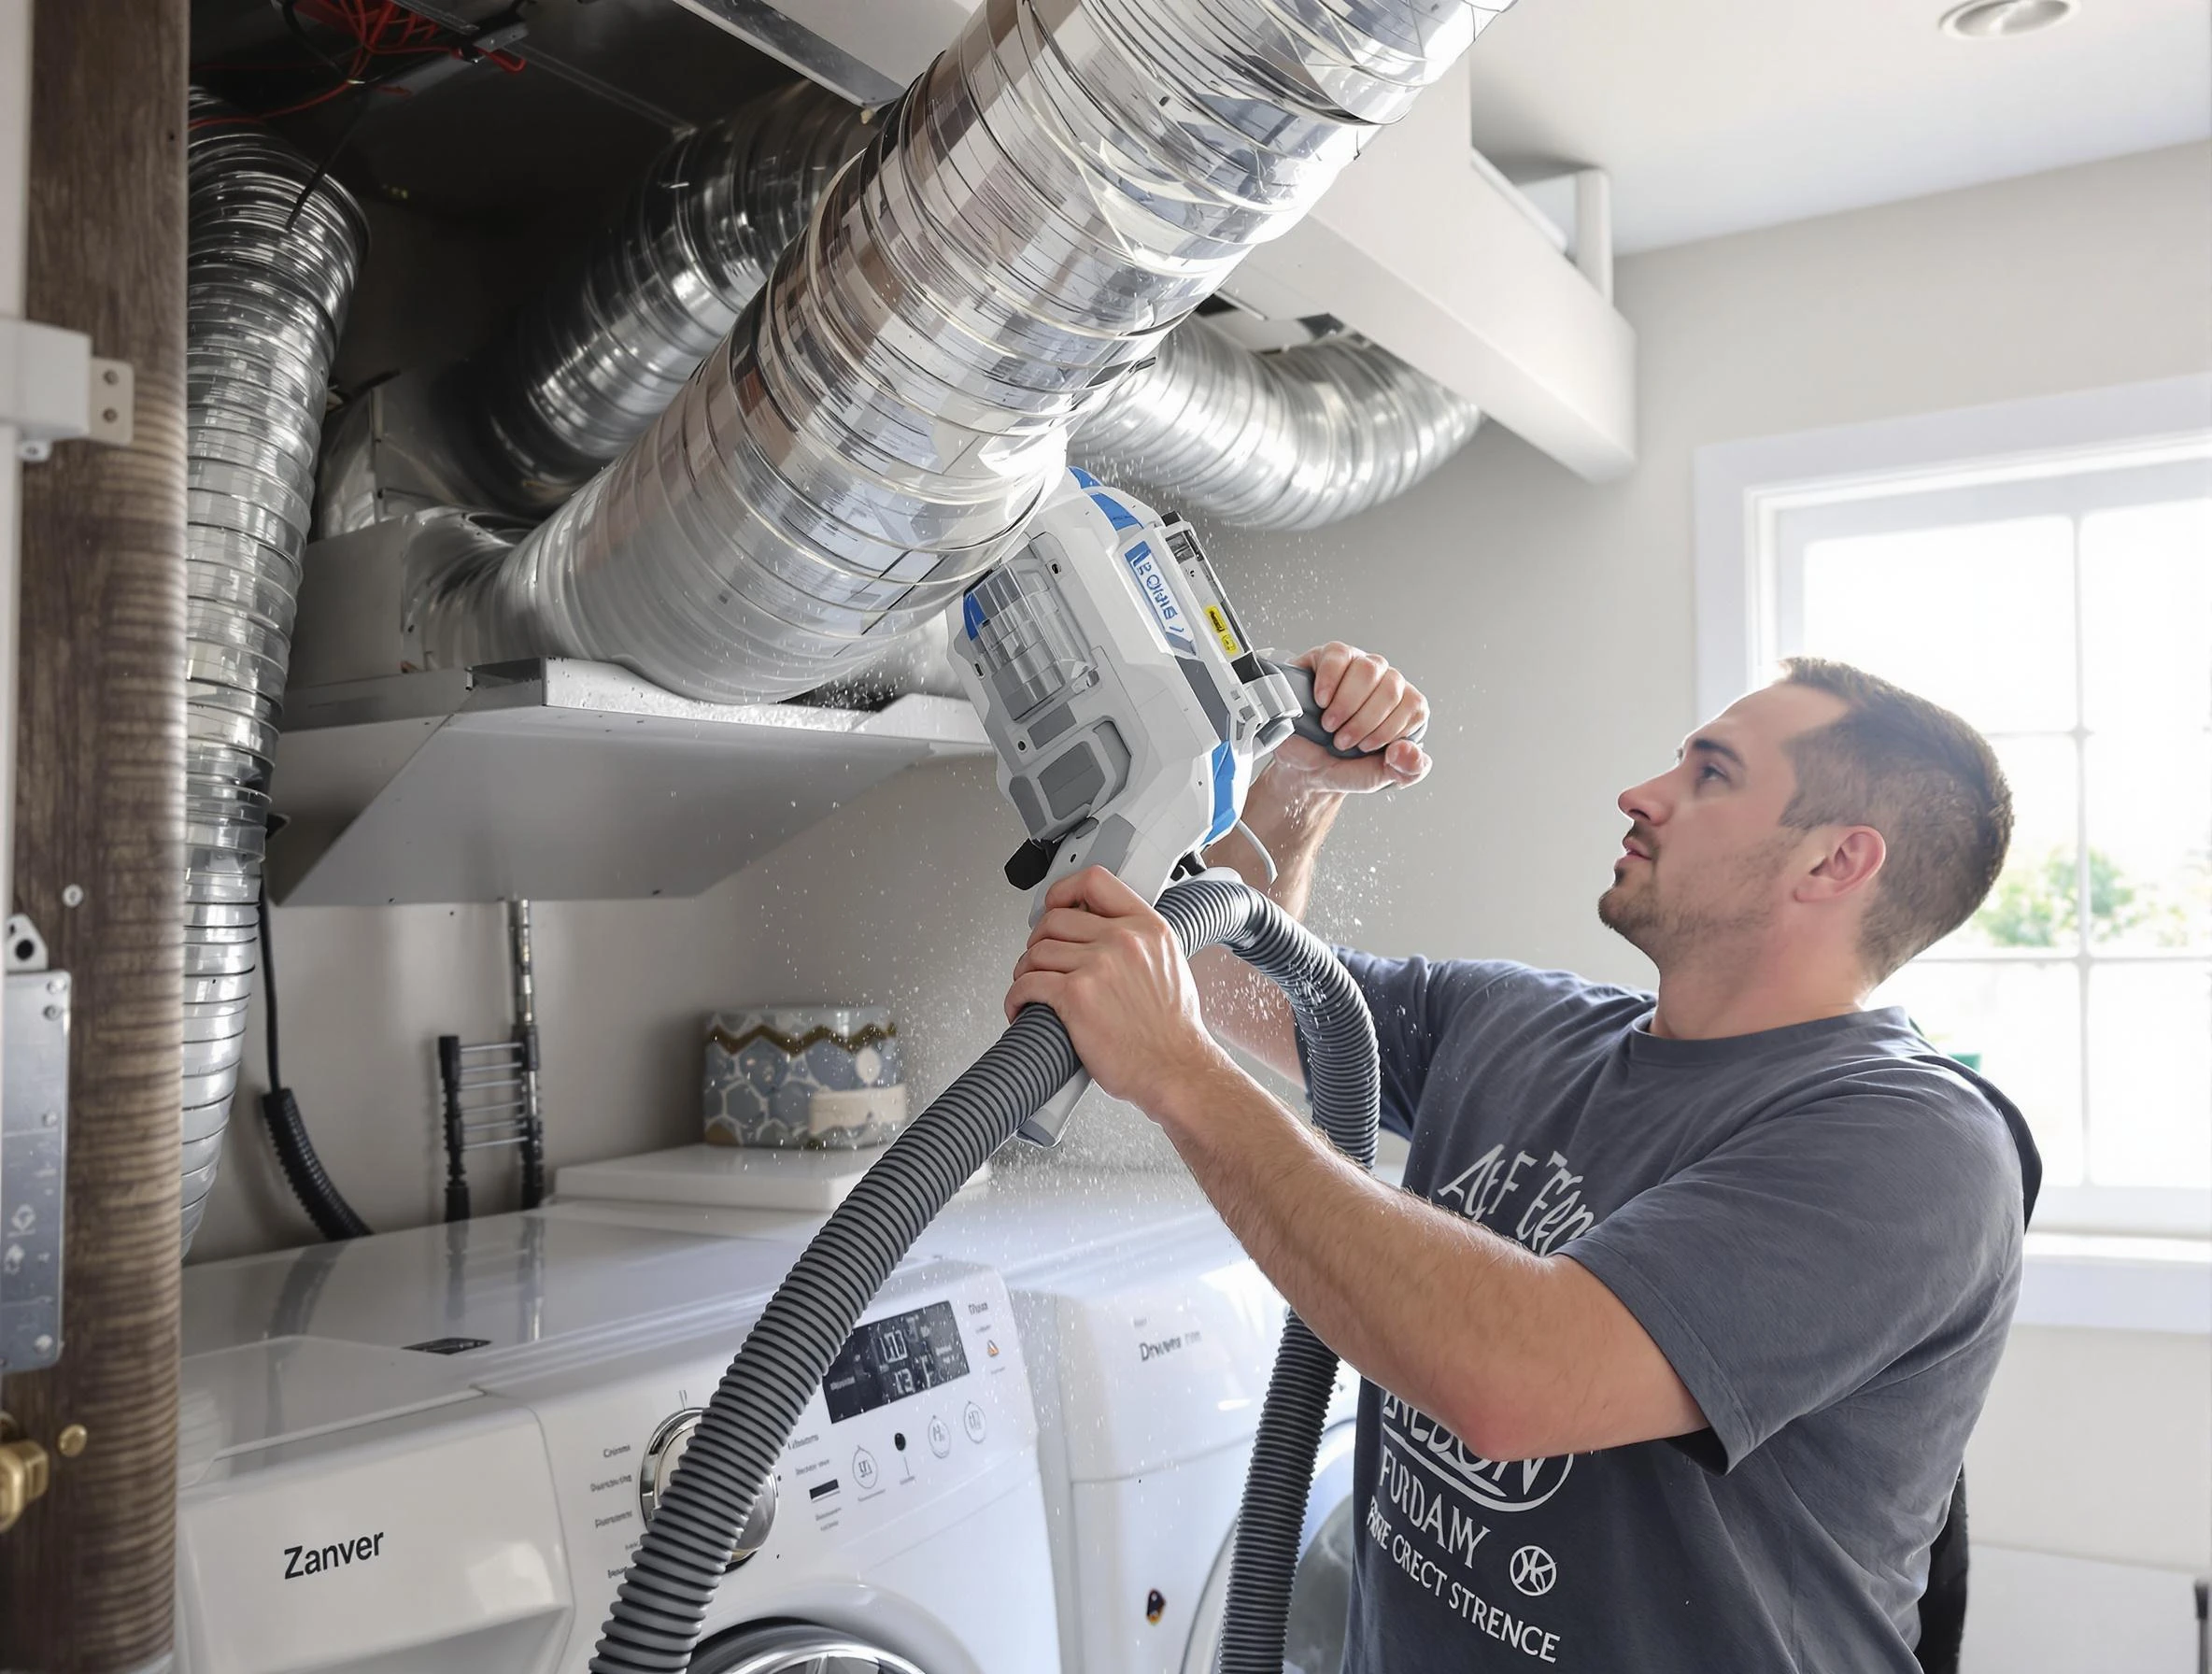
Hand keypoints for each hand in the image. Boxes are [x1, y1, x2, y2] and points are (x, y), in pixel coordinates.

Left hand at [1005, 867, 1231, 1115]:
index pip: (1094, 881)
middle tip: (1039, 960)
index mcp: (1147, 927)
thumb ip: (1138, 940)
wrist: (1177, 1068)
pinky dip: (1016, 996)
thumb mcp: (1169, 964)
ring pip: (1037, 952)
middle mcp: (1122, 940)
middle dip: (1039, 940)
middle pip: (1055, 919)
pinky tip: (1022, 1007)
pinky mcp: (1075, 996)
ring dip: (1025, 971)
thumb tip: (1104, 932)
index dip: (1064, 891)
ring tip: (1031, 988)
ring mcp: (1098, 966)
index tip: (1054, 906)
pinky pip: (1028, 983)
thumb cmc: (1173, 1030)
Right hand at [1264, 642, 1430, 800]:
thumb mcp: (1380, 778)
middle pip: (1391, 687)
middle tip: (1342, 741)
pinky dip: (1329, 681)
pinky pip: (1338, 655)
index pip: (1414, 705)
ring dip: (1347, 703)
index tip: (1365, 747)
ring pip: (1369, 669)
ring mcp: (1359, 666)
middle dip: (1364, 721)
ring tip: (1329, 724)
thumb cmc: (1343, 766)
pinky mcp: (1330, 657)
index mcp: (1405, 707)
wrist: (1302, 767)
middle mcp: (1386, 682)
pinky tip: (1321, 700)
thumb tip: (1407, 750)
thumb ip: (1408, 770)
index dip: (1387, 730)